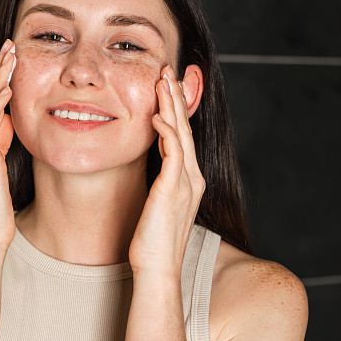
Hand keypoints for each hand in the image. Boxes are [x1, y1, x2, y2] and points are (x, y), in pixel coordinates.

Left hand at [128, 66, 205, 275]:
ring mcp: (186, 183)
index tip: (165, 87)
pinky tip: (156, 117)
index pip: (183, 136)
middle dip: (176, 98)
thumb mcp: (156, 206)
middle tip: (168, 71)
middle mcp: (192, 178)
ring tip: (163, 81)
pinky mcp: (173, 189)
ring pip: (181, 134)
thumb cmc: (151, 242)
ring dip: (172, 106)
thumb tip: (148, 173)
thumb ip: (157, 185)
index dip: (175, 110)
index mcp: (188, 180)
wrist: (157, 269)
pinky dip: (166, 132)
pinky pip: (173, 153)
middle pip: (185, 128)